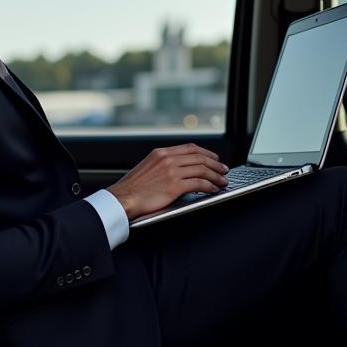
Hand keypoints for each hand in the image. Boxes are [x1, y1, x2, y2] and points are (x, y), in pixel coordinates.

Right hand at [107, 143, 228, 219]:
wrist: (123, 198)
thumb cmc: (133, 188)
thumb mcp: (148, 167)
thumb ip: (163, 164)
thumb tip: (180, 168)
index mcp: (161, 153)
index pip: (190, 148)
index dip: (206, 153)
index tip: (214, 158)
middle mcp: (168, 159)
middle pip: (199, 157)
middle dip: (215, 164)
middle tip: (223, 170)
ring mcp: (171, 172)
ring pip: (202, 169)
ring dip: (216, 175)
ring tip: (222, 181)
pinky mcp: (174, 186)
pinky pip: (198, 183)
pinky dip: (209, 186)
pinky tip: (213, 189)